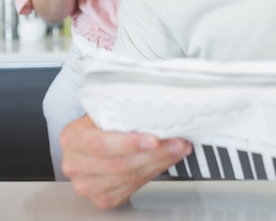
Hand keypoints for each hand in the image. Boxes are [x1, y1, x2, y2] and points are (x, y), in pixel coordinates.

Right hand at [60, 115, 192, 208]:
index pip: (101, 143)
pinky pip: (132, 188)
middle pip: (119, 164)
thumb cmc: (97, 123)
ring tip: (177, 149)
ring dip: (159, 163)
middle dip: (154, 153)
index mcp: (73, 138)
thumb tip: (155, 103)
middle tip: (177, 142)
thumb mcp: (101, 109)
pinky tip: (164, 161)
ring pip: (129, 177)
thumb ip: (119, 108)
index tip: (153, 139)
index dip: (129, 143)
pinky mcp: (102, 198)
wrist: (88, 142)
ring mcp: (87, 185)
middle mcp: (76, 164)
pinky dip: (153, 173)